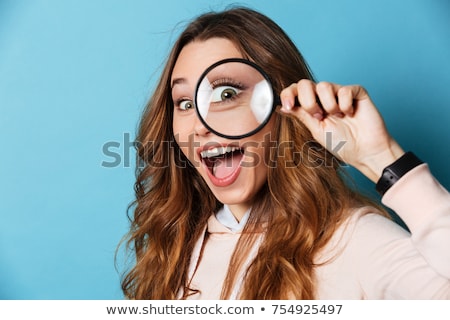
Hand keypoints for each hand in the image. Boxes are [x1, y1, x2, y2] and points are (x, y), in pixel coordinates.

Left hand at [280, 79, 404, 181]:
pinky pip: (345, 90)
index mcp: (312, 104)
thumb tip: (282, 107)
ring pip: (324, 85)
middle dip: (308, 101)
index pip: (295, 90)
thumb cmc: (341, 143)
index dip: (288, 94)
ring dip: (328, 105)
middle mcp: (324, 96)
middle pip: (306, 83)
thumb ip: (301, 115)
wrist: (364, 151)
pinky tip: (351, 114)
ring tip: (337, 116)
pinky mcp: (357, 92)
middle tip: (318, 116)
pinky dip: (345, 104)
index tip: (288, 106)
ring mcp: (340, 92)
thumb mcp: (315, 129)